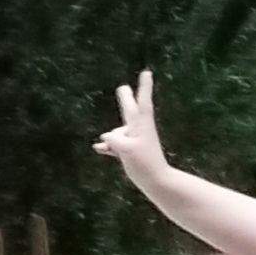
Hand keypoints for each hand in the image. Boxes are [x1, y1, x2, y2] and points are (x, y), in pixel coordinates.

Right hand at [94, 67, 168, 187]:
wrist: (157, 182)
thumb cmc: (144, 164)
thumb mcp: (126, 150)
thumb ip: (113, 139)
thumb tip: (105, 137)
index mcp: (141, 124)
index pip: (142, 101)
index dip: (144, 86)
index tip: (147, 72)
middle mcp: (139, 129)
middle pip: (130, 109)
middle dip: (126, 99)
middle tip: (123, 88)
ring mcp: (135, 140)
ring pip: (118, 133)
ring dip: (111, 139)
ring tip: (113, 151)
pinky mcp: (131, 151)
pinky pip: (115, 145)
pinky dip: (107, 146)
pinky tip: (98, 148)